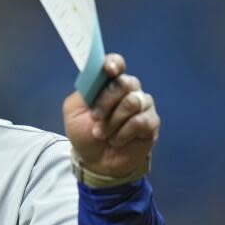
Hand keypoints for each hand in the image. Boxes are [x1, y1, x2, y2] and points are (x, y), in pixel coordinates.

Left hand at [63, 53, 159, 177]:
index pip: (116, 64)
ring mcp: (142, 105)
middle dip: (106, 102)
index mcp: (108, 83)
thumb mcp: (73, 112)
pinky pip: (140, 121)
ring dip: (112, 121)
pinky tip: (117, 140)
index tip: (109, 70)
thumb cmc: (85, 133)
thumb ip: (83, 92)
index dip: (114, 63)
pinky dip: (123, 133)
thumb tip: (95, 78)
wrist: (96, 161)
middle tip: (95, 118)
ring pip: (132, 102)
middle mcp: (128, 90)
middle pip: (124, 83)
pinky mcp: (151, 122)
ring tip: (102, 134)